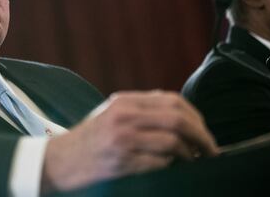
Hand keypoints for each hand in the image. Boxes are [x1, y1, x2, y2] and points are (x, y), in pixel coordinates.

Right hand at [41, 90, 217, 193]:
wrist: (59, 162)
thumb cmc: (89, 141)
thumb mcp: (111, 115)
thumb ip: (142, 112)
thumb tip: (183, 120)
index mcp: (124, 101)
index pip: (173, 101)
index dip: (196, 117)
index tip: (204, 133)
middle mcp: (124, 116)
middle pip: (178, 119)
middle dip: (202, 137)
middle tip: (210, 151)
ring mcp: (123, 139)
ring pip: (173, 142)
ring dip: (188, 155)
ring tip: (191, 162)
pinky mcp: (122, 162)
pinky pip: (159, 163)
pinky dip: (170, 167)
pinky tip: (171, 170)